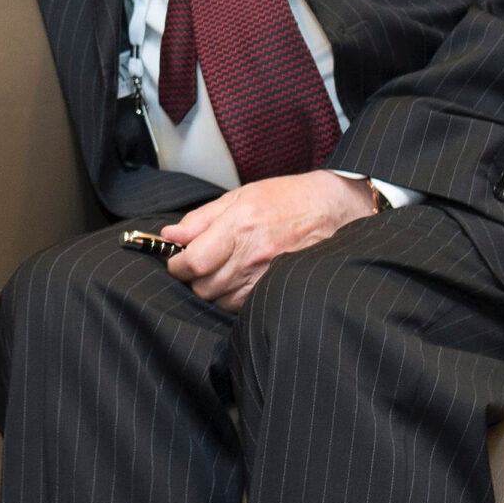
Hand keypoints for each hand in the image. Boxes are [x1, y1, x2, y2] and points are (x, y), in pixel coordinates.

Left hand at [162, 170, 374, 310]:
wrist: (333, 210)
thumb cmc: (286, 199)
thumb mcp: (238, 197)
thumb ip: (200, 220)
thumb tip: (170, 235)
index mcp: (237, 228)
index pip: (193, 262)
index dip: (176, 264)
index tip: (175, 259)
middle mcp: (252, 256)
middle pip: (203, 287)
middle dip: (191, 278)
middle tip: (196, 263)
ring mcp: (267, 276)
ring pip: (220, 300)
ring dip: (211, 289)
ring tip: (218, 269)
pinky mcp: (277, 288)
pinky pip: (242, 305)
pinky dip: (231, 297)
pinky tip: (236, 279)